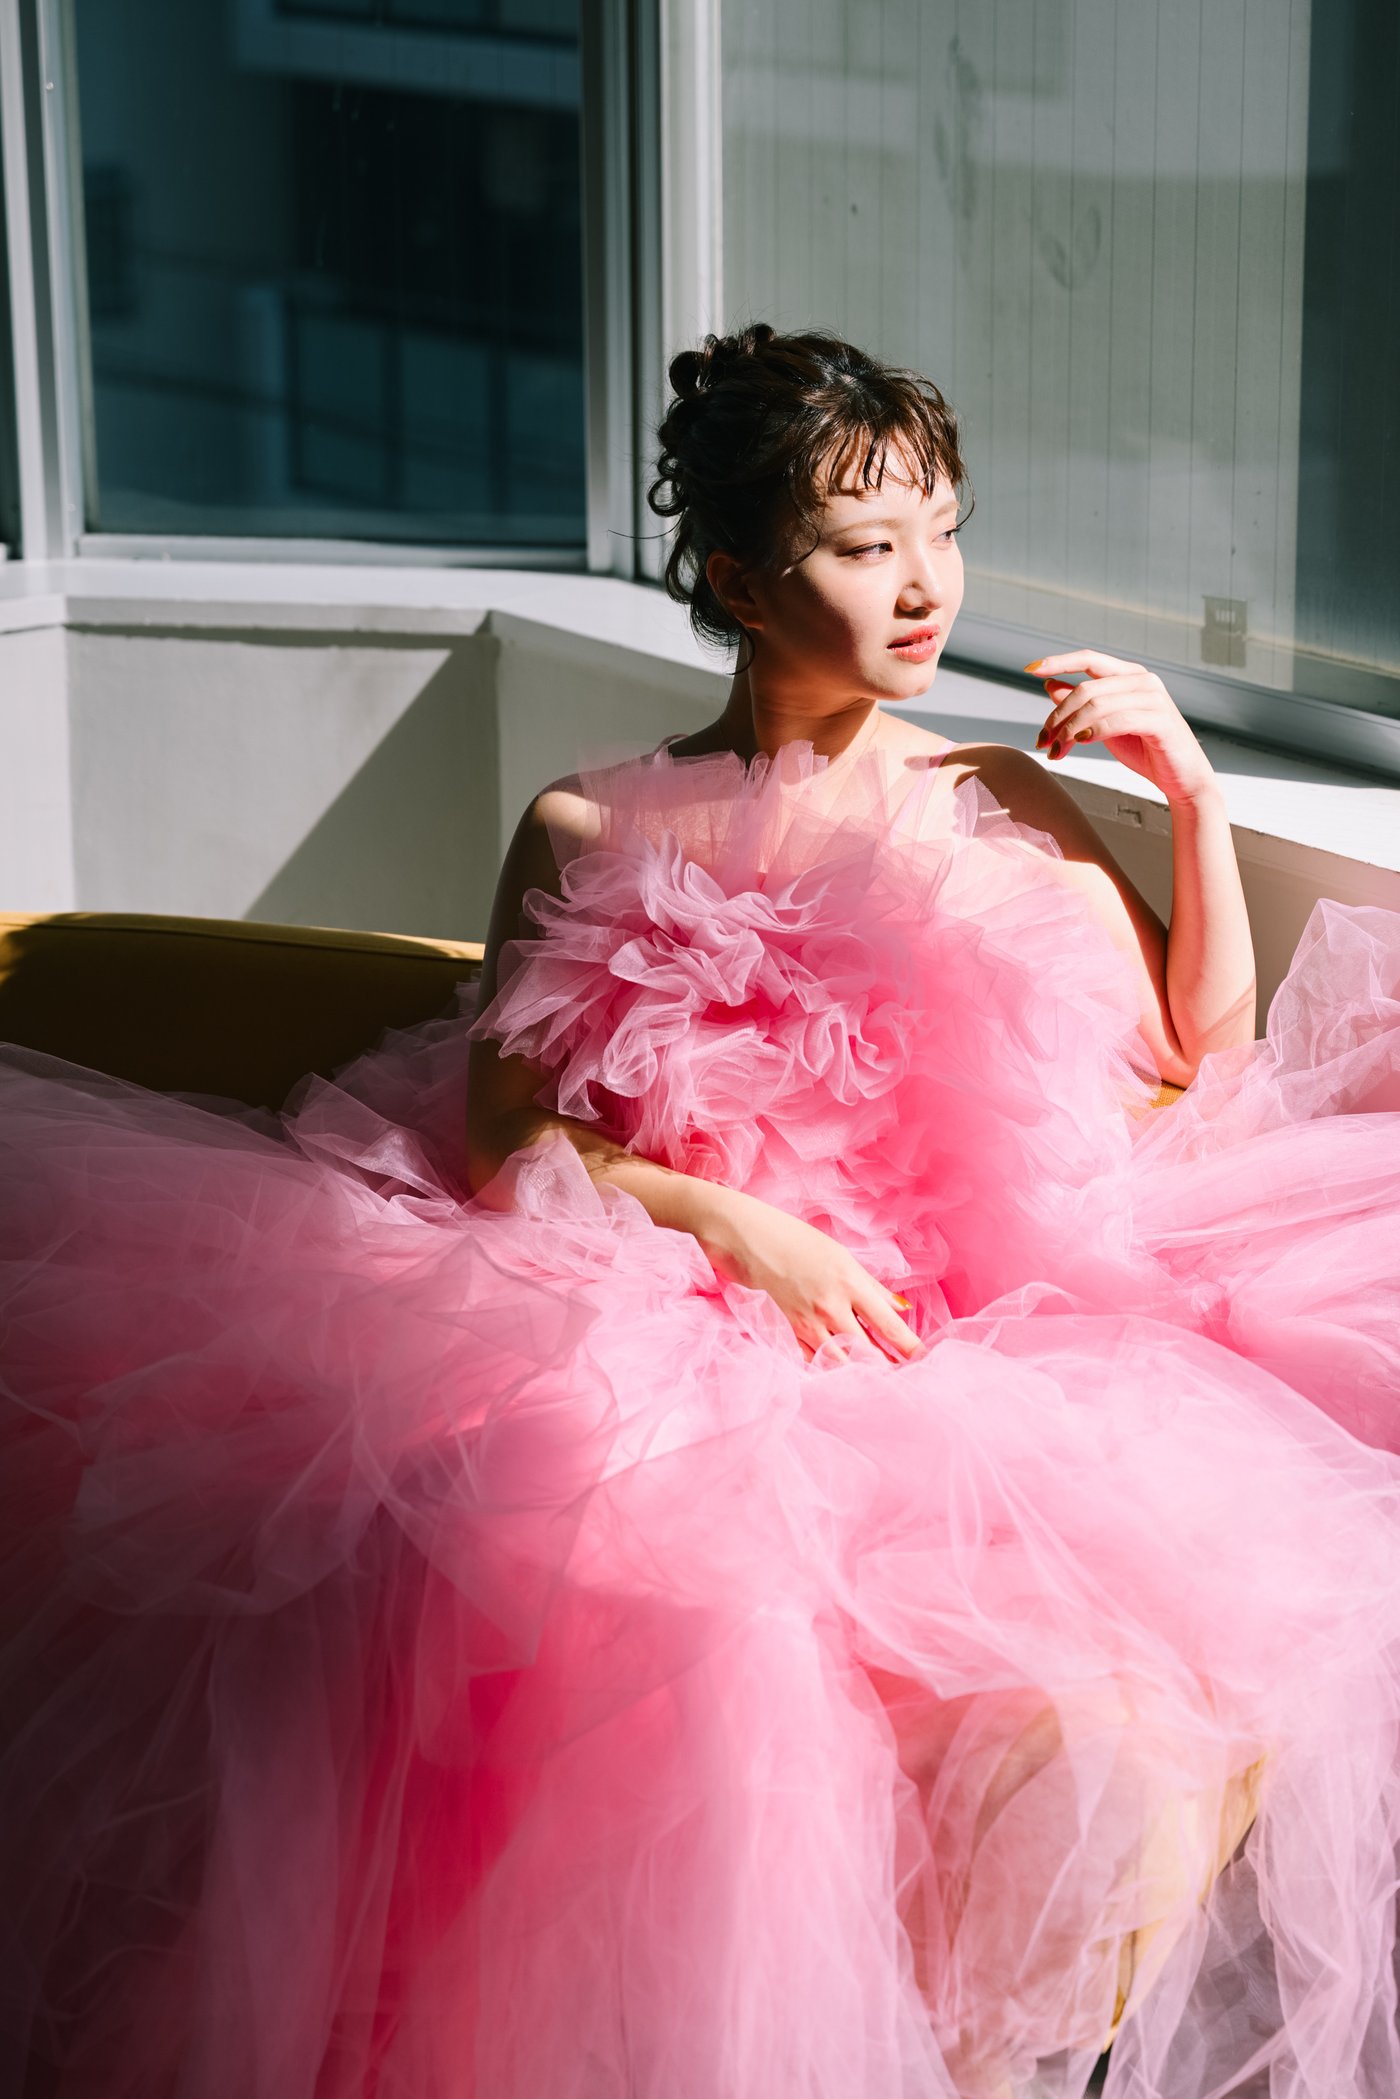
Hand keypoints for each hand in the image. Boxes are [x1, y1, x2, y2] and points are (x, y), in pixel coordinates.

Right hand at [696, 1185, 921, 1363]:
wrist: (749, 1240)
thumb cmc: (798, 1242)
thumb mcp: (842, 1256)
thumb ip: (872, 1287)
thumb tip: (901, 1308)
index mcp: (850, 1283)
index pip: (890, 1325)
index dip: (910, 1348)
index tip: (925, 1361)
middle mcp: (831, 1307)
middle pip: (868, 1352)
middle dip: (888, 1369)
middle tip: (905, 1379)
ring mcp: (807, 1323)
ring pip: (841, 1362)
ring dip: (860, 1373)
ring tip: (877, 1382)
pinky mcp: (788, 1332)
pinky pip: (814, 1360)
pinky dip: (829, 1369)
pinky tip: (841, 1375)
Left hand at [1026, 649, 1217, 803]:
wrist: (1181, 778)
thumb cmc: (1144, 750)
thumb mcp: (1104, 725)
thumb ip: (1082, 705)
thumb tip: (1050, 685)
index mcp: (1130, 675)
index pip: (1089, 658)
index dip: (1058, 661)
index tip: (1030, 669)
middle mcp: (1143, 680)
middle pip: (1086, 689)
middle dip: (1057, 716)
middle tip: (1043, 742)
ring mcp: (1154, 698)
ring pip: (1096, 705)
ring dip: (1069, 730)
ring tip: (1057, 751)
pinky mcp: (1160, 720)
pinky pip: (1116, 720)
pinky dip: (1093, 731)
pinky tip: (1081, 742)